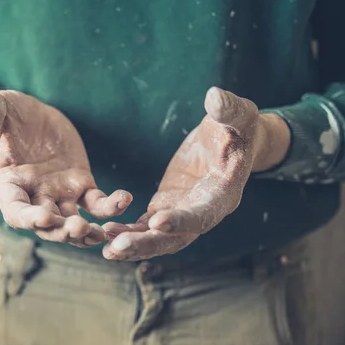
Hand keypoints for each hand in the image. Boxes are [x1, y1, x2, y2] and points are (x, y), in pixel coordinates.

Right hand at [0, 90, 132, 246]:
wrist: (27, 116)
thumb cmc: (5, 114)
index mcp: (10, 185)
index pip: (16, 211)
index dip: (29, 219)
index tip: (45, 218)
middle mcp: (34, 196)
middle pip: (47, 225)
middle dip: (62, 231)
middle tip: (79, 229)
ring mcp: (59, 193)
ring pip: (72, 221)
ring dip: (85, 232)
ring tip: (100, 234)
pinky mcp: (80, 184)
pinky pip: (95, 202)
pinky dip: (109, 206)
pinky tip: (124, 200)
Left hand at [102, 87, 290, 260]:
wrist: (229, 140)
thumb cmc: (237, 127)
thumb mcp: (239, 115)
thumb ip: (229, 110)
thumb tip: (215, 96)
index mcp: (223, 194)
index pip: (202, 215)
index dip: (181, 220)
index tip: (156, 221)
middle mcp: (204, 212)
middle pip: (175, 238)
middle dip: (146, 244)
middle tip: (116, 247)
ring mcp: (183, 213)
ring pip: (157, 238)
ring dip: (132, 244)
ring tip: (105, 247)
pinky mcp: (166, 208)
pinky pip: (145, 227)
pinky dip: (127, 232)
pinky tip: (104, 233)